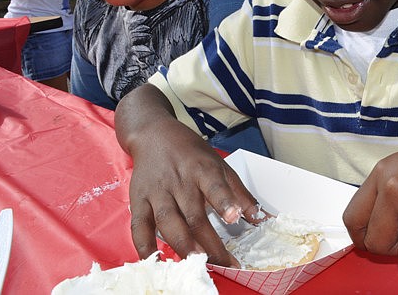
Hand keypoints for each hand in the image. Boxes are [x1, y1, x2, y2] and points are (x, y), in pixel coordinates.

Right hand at [126, 115, 261, 266]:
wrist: (154, 135)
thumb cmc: (191, 153)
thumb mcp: (219, 164)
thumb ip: (239, 192)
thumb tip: (259, 218)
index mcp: (202, 169)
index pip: (215, 187)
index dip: (225, 203)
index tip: (234, 218)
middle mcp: (179, 181)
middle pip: (194, 215)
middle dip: (209, 242)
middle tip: (224, 262)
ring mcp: (157, 192)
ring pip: (168, 223)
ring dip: (183, 245)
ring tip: (196, 262)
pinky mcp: (138, 201)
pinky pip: (139, 228)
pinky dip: (146, 247)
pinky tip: (156, 261)